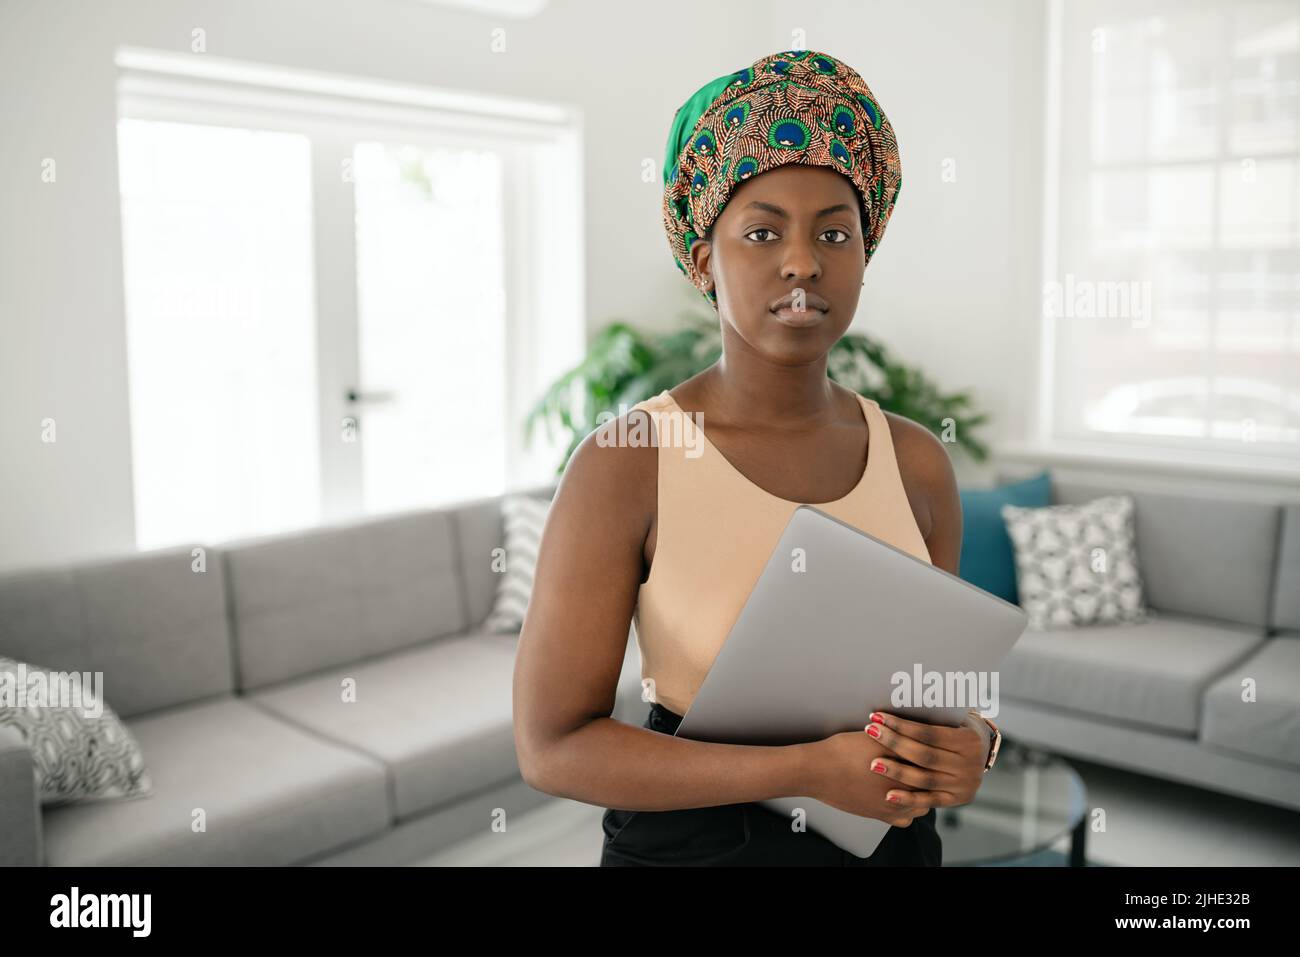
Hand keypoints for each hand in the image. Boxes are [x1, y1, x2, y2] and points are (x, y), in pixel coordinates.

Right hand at [801, 729, 933, 827]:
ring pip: (922, 805)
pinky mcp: (881, 815)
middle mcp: (903, 787)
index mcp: (904, 764)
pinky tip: (901, 799)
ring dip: (922, 796)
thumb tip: (913, 733)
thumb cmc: (842, 750)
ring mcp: (893, 804)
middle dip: (931, 777)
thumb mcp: (874, 736)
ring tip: (916, 784)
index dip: (933, 757)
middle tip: (929, 769)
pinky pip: (906, 819)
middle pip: (930, 786)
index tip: (933, 754)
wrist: (819, 770)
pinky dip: (907, 811)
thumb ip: (898, 737)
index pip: (930, 763)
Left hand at [863, 710, 990, 810]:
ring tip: (873, 763)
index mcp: (969, 741)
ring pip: (924, 780)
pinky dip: (907, 799)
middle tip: (870, 732)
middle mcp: (969, 766)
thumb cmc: (957, 728)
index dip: (902, 726)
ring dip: (897, 772)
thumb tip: (897, 705)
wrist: (981, 753)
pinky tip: (888, 795)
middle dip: (895, 743)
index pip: (930, 734)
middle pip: (925, 756)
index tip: (878, 717)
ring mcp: (963, 785)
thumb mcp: (953, 719)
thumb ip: (932, 717)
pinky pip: (928, 801)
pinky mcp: (955, 800)